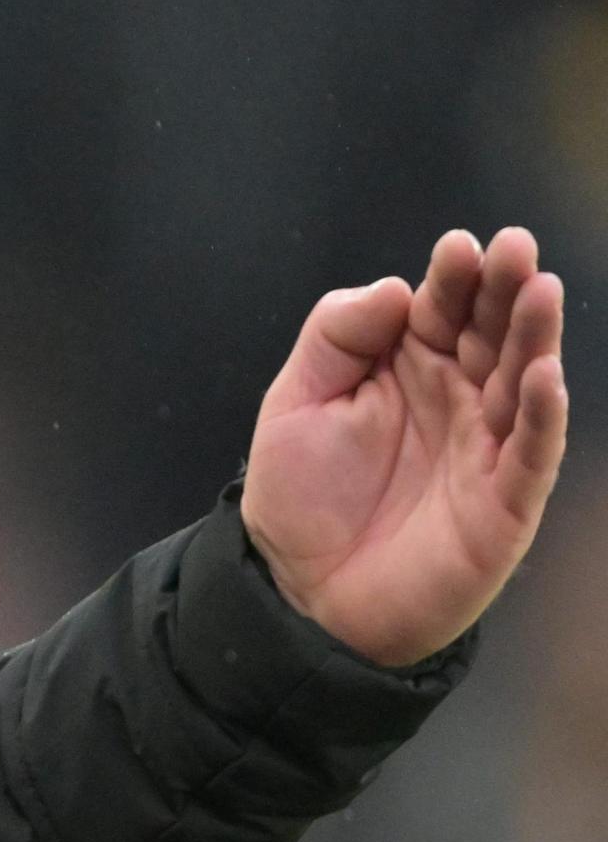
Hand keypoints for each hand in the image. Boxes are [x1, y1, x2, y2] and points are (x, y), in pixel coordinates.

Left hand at [241, 226, 567, 666]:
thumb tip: (393, 288)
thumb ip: (337, 339)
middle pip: (492, 336)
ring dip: (535, 337)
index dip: (455, 279)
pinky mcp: (503, 503)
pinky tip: (545, 376)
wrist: (300, 594)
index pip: (443, 311)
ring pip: (524, 384)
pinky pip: (532, 455)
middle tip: (515, 248)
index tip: (459, 247)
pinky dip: (544, 416)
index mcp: (410, 369)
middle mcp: (459, 400)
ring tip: (538, 290)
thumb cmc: (302, 497)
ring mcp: (486, 449)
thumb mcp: (296, 404)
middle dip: (506, 291)